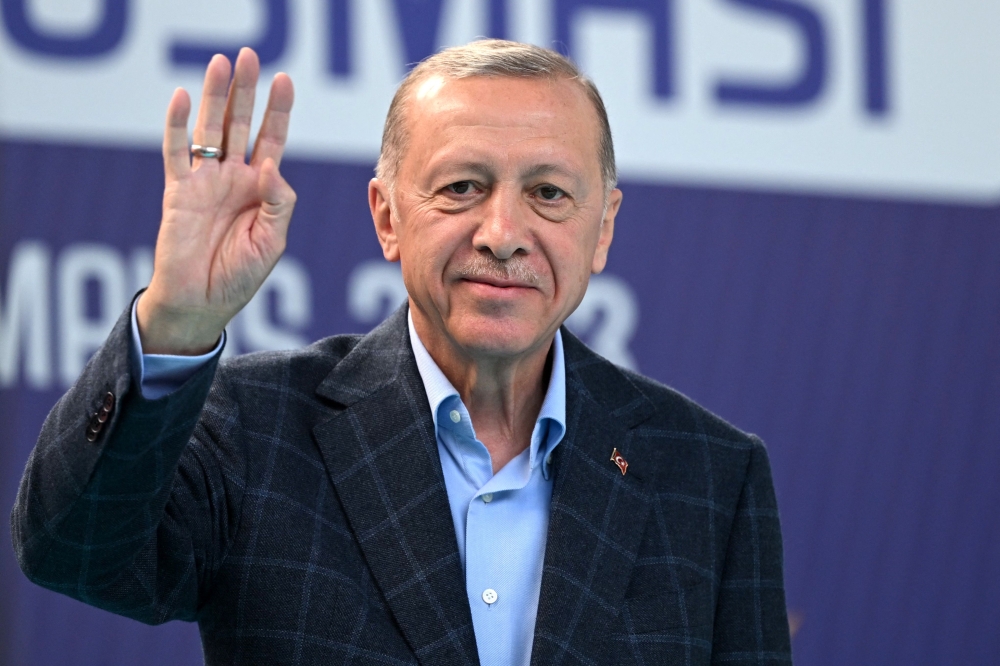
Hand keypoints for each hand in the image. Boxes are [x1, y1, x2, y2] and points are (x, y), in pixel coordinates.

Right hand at [137, 47, 295, 353]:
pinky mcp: (178, 192)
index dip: (278, 111)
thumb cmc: (240, 277)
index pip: (272, 140)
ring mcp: (205, 182)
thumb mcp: (272, 241)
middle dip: (246, 91)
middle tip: (250, 56)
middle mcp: (233, 178)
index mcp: (261, 189)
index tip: (285, 80)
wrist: (201, 303)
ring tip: (220, 64)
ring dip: (213, 97)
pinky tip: (179, 98)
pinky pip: (176, 153)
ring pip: (209, 130)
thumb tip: (271, 165)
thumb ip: (277, 203)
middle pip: (241, 124)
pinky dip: (175, 126)